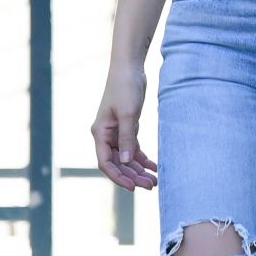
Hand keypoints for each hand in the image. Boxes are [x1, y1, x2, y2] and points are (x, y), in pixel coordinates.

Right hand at [91, 62, 157, 190]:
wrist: (129, 68)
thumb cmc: (126, 87)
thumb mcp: (128, 114)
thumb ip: (127, 138)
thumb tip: (125, 162)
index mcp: (100, 133)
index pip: (105, 163)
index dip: (118, 177)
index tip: (134, 187)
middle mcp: (105, 135)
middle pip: (117, 163)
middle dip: (133, 176)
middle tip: (151, 185)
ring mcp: (116, 132)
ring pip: (126, 158)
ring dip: (138, 170)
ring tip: (155, 180)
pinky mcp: (127, 127)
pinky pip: (133, 149)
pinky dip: (142, 158)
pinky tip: (154, 166)